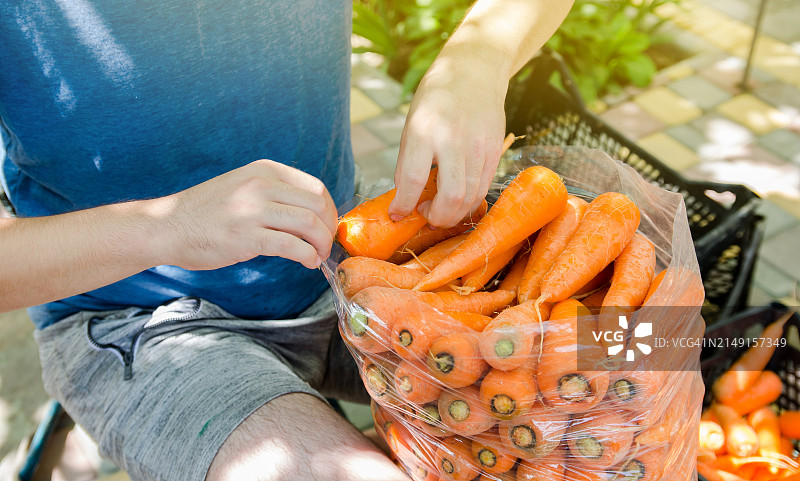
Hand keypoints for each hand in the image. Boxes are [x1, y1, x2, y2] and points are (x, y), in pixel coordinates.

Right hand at [155, 159, 337, 269]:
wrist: (167, 226)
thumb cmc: (206, 212)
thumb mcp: (243, 187)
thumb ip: (273, 193)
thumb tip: (311, 212)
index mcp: (264, 171)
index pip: (315, 187)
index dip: (329, 210)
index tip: (327, 226)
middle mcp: (261, 185)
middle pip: (317, 204)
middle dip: (328, 228)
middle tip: (325, 244)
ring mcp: (253, 210)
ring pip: (309, 224)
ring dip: (321, 244)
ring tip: (317, 256)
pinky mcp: (246, 236)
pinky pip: (292, 246)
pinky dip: (307, 257)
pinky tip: (306, 263)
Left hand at [388, 47, 507, 227]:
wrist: (475, 72)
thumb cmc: (436, 99)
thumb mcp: (412, 125)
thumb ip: (408, 163)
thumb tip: (404, 199)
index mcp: (424, 131)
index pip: (413, 179)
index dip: (404, 205)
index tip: (398, 215)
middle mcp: (454, 140)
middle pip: (451, 197)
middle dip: (436, 218)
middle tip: (425, 215)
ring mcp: (479, 147)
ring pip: (470, 198)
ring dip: (453, 214)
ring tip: (440, 208)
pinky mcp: (496, 151)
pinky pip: (483, 188)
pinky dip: (468, 201)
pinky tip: (456, 197)